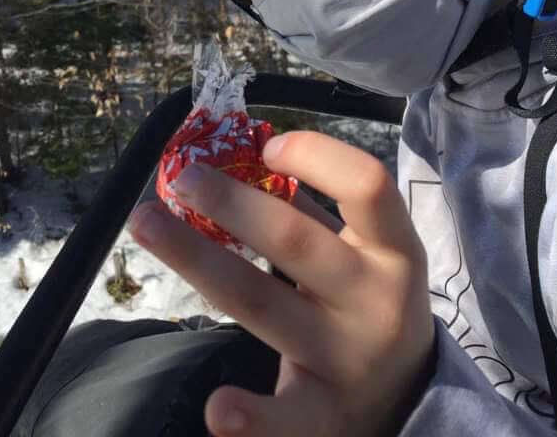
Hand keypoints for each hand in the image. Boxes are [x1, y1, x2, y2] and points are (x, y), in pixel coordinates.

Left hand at [128, 131, 434, 436]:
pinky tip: (218, 409)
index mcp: (394, 247)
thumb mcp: (365, 248)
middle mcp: (375, 298)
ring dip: (197, 260)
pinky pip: (289, 418)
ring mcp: (349, 358)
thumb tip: (243, 154)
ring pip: (262, 304)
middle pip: (294, 241)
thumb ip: (313, 207)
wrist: (409, 396)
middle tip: (182, 178)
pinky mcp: (325, 414)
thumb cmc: (370, 297)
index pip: (366, 184)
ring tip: (146, 224)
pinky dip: (254, 418)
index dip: (314, 155)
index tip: (266, 147)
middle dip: (230, 203)